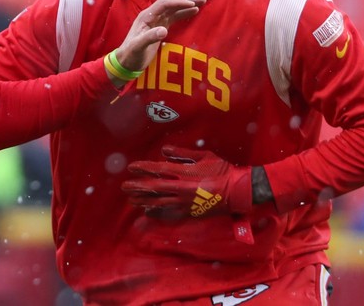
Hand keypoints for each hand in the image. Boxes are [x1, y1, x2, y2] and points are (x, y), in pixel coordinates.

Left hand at [112, 0, 205, 76]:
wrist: (126, 61)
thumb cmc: (131, 54)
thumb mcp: (139, 47)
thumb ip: (150, 37)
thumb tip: (164, 30)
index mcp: (146, 16)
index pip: (165, 3)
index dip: (179, 2)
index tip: (192, 4)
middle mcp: (152, 15)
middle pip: (170, 0)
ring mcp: (156, 21)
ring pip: (174, 8)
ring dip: (187, 3)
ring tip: (202, 0)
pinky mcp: (160, 27)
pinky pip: (174, 16)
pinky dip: (185, 12)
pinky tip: (194, 10)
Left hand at [121, 145, 251, 219]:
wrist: (238, 191)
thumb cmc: (222, 170)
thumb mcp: (204, 156)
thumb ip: (183, 153)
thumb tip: (164, 150)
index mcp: (184, 172)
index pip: (158, 170)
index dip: (143, 168)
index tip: (131, 167)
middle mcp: (181, 188)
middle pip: (154, 188)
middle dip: (137, 187)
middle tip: (124, 186)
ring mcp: (185, 202)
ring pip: (159, 202)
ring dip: (143, 200)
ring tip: (131, 200)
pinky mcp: (190, 212)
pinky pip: (170, 213)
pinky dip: (157, 212)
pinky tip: (147, 212)